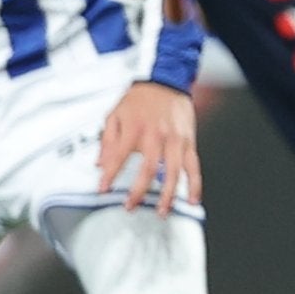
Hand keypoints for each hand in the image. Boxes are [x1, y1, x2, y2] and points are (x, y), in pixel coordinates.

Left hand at [96, 80, 201, 211]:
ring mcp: (176, 140)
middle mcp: (157, 136)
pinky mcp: (190, 142)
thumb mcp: (114, 115)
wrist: (166, 82)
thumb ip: (107, 140)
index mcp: (135, 129)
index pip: (119, 156)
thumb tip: (100, 164)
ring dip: (168, 194)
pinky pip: (194, 166)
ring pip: (174, 171)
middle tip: (131, 206)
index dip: (110, 175)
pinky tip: (192, 199)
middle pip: (149, 169)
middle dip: (140, 191)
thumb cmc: (139, 100)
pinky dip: (194, 184)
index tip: (103, 190)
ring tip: (162, 211)